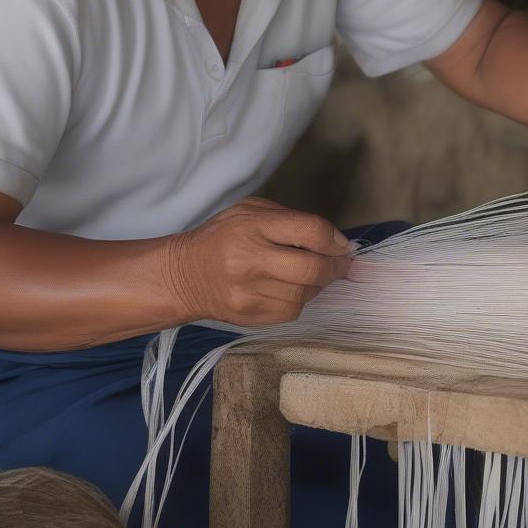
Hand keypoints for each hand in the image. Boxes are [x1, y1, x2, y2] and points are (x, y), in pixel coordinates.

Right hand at [165, 198, 352, 326]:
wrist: (184, 274)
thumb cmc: (223, 236)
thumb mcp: (251, 211)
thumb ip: (291, 220)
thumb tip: (335, 241)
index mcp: (252, 226)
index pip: (310, 231)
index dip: (335, 239)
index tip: (343, 245)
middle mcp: (249, 259)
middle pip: (312, 268)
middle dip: (336, 267)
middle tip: (341, 264)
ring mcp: (248, 292)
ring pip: (305, 293)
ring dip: (319, 285)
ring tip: (313, 274)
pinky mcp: (249, 316)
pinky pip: (292, 311)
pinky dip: (300, 300)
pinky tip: (292, 289)